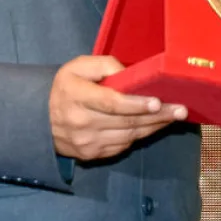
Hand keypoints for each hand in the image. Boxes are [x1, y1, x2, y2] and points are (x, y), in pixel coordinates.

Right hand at [48, 55, 186, 160]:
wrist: (40, 119)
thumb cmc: (66, 87)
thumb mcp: (79, 67)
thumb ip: (104, 65)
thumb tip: (130, 75)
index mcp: (77, 96)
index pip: (110, 103)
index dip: (136, 104)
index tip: (157, 101)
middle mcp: (81, 122)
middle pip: (126, 121)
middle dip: (157, 115)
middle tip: (180, 109)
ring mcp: (87, 142)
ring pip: (128, 136)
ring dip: (154, 127)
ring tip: (174, 116)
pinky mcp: (92, 155)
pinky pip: (122, 146)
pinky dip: (141, 136)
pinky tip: (155, 126)